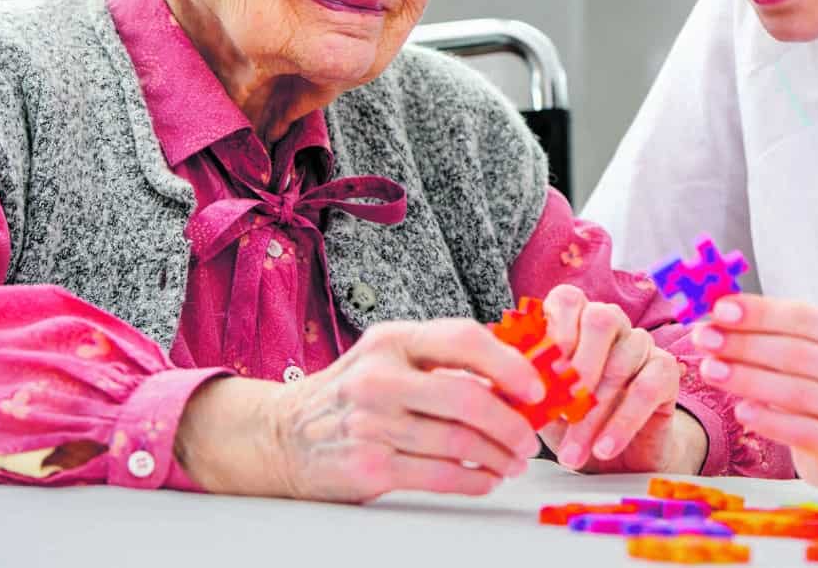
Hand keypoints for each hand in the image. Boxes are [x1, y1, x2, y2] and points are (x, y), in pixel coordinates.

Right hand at [175, 319, 545, 501]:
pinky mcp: (368, 466)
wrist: (282, 434)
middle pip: (467, 397)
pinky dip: (474, 479)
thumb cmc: (352, 394)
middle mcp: (380, 377)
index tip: (535, 386)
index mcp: (393, 339)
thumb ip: (442, 360)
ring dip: (498, 455)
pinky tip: (486, 478)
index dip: (509, 363)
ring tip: (513, 460)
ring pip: (458, 441)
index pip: (463, 339)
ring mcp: (371, 423)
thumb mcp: (389, 357)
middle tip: (530, 437)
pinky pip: (439, 475)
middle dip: (511, 421)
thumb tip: (517, 373)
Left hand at [536, 283, 697, 473]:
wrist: (617, 456)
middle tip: (560, 412)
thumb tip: (496, 382)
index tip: (542, 375)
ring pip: (622, 363)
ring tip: (572, 453)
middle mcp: (611, 322)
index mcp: (576, 319)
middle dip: (578, 369)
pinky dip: (623, 422)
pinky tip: (604, 448)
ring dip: (594, 413)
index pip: (568, 299)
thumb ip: (520, 386)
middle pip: (601, 320)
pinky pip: (648, 388)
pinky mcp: (666, 371)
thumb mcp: (539, 403)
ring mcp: (641, 344)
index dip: (555, 330)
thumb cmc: (571, 420)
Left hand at [691, 294, 817, 485]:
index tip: (719, 310)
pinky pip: (803, 433)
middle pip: (799, 354)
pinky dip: (769, 420)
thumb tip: (719, 313)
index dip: (760, 313)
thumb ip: (775, 329)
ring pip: (798, 393)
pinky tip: (741, 411)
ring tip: (710, 370)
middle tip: (704, 339)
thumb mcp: (813, 349)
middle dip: (745, 344)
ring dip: (748, 380)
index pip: (807, 317)